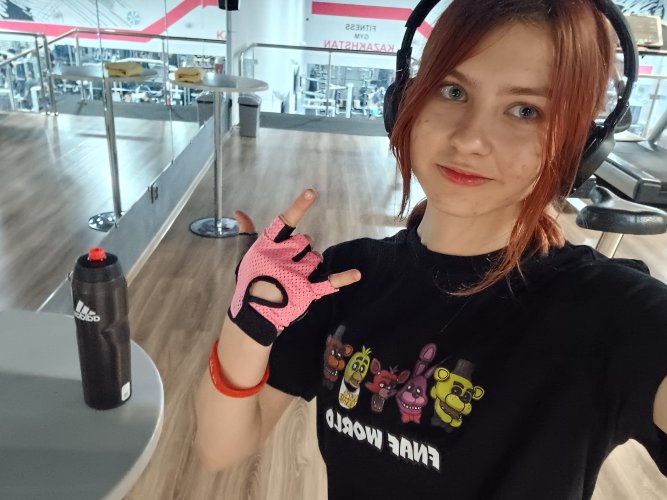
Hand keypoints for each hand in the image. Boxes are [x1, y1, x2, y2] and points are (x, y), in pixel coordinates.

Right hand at [228, 189, 360, 345]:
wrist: (253, 313)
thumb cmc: (250, 280)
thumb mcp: (247, 254)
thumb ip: (248, 231)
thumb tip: (239, 212)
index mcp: (267, 245)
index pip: (285, 220)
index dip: (299, 206)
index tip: (312, 193)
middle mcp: (282, 256)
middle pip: (305, 240)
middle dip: (301, 249)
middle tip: (289, 263)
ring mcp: (295, 274)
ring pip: (316, 258)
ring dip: (310, 264)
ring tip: (294, 277)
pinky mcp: (306, 291)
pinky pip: (329, 282)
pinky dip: (344, 278)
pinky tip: (357, 274)